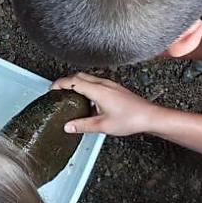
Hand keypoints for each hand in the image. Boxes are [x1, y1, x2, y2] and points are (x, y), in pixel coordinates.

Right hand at [51, 73, 171, 135]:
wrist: (149, 116)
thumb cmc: (130, 119)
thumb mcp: (102, 126)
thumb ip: (83, 125)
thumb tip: (68, 126)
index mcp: (98, 90)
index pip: (73, 81)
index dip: (60, 84)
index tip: (51, 89)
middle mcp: (103, 84)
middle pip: (79, 76)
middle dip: (66, 81)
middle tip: (57, 90)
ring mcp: (110, 84)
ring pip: (88, 77)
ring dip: (76, 82)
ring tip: (70, 93)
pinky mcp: (115, 88)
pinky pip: (96, 81)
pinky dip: (86, 85)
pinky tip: (88, 98)